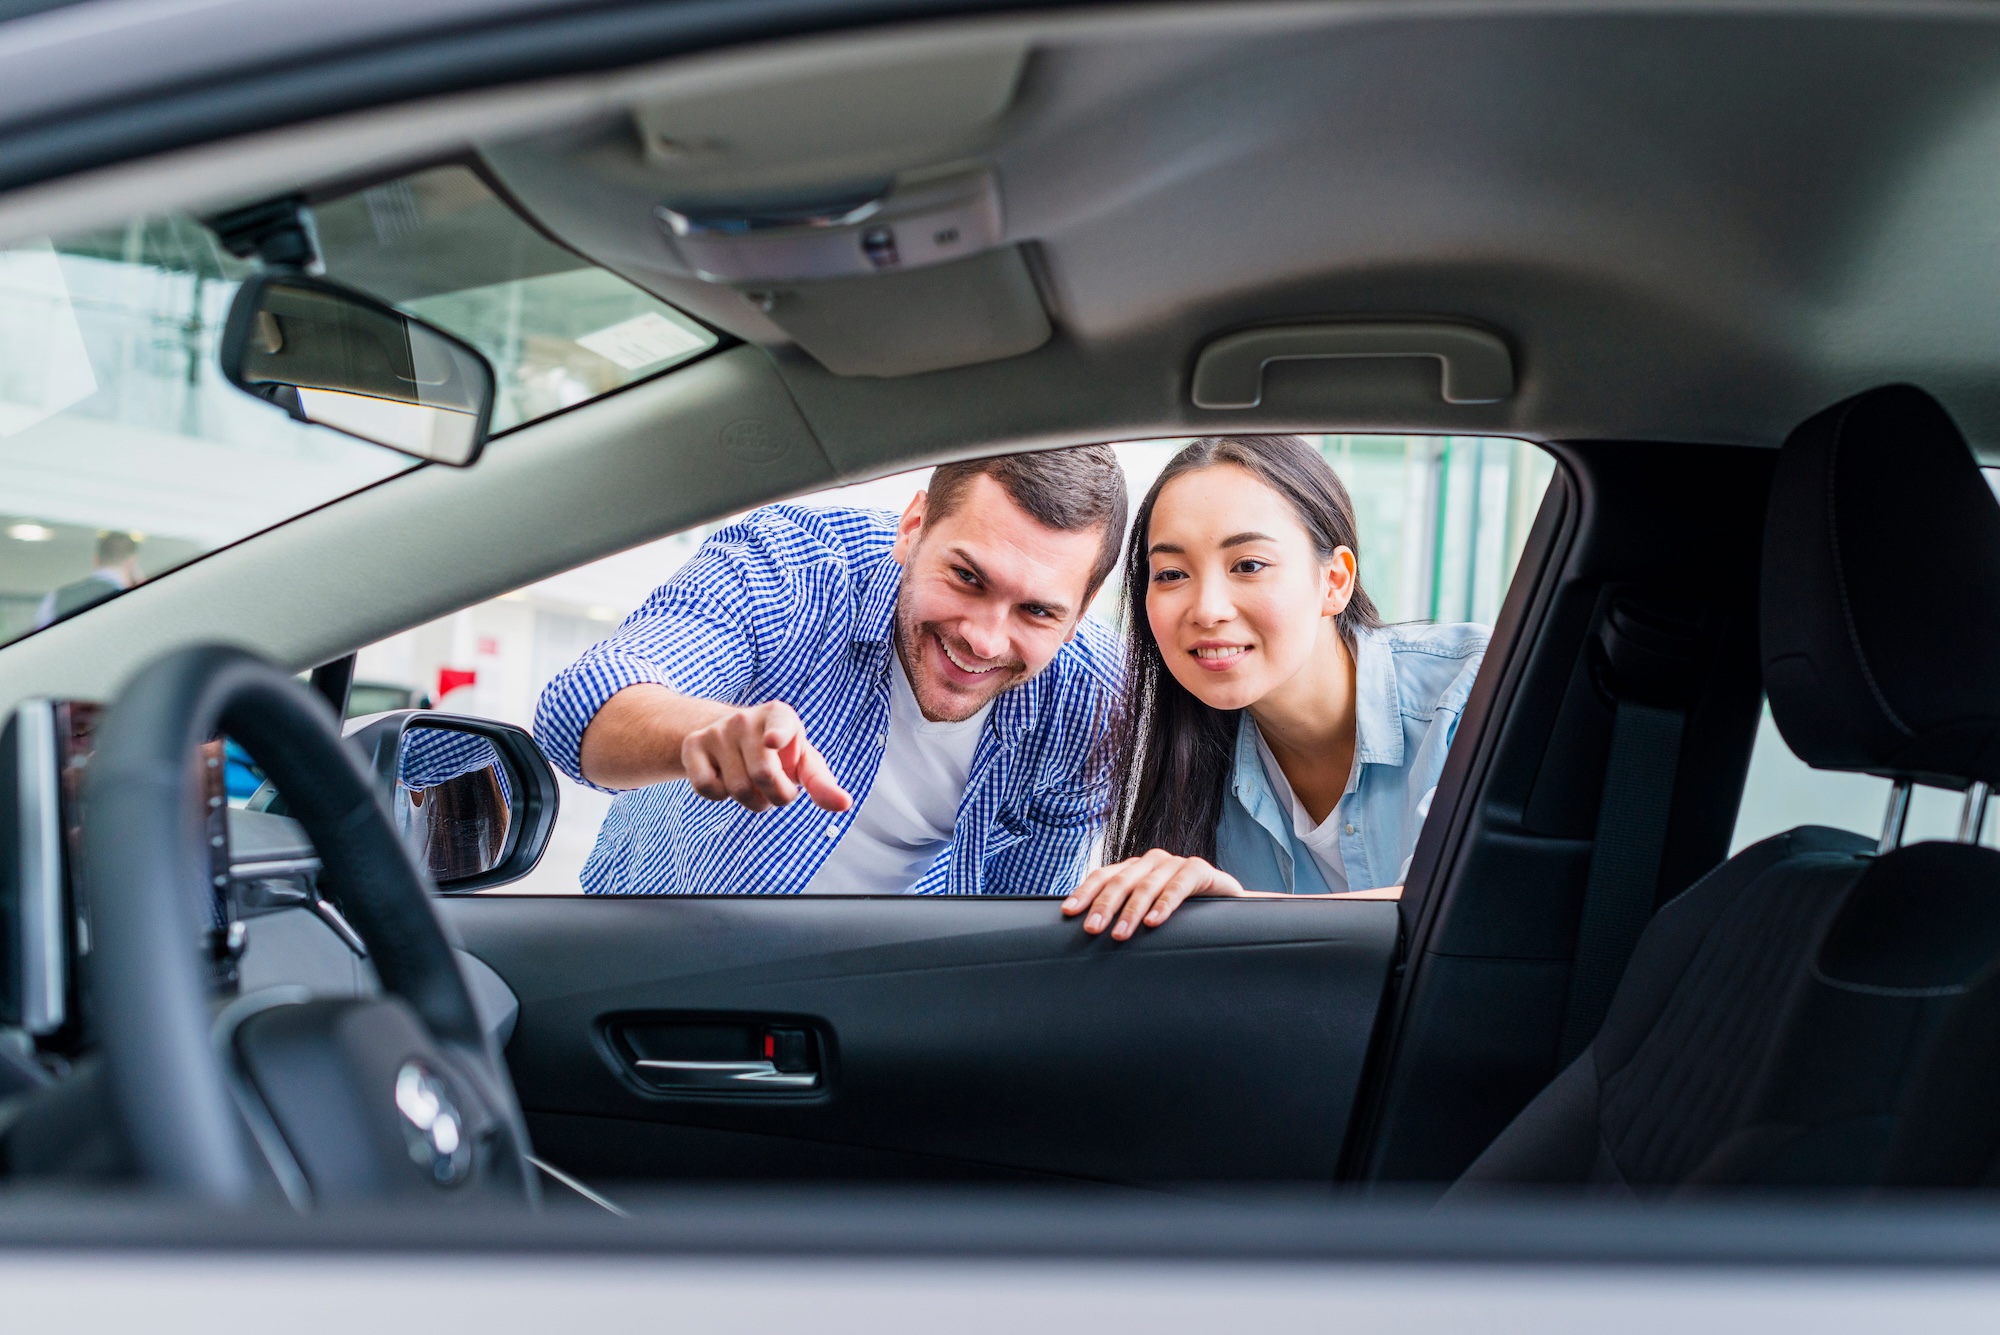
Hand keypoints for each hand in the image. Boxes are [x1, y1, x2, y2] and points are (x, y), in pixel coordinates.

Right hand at [680, 701, 851, 812]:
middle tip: (777, 789)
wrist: (732, 736)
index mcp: (780, 716)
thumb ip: (822, 783)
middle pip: (763, 776)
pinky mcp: (693, 745)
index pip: (780, 725)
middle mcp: (745, 718)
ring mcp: (716, 730)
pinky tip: (726, 780)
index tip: (773, 742)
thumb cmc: (780, 754)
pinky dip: (720, 797)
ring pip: (736, 789)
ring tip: (754, 785)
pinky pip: (707, 788)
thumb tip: (845, 804)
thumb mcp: (803, 762)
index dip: (778, 734)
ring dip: (752, 801)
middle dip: (776, 797)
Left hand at [1061, 849, 1247, 939]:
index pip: (1103, 877)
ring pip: (1147, 885)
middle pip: (1121, 881)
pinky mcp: (1198, 869)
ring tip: (1120, 934)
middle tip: (1092, 929)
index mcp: (1133, 869)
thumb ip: (1124, 917)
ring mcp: (1174, 863)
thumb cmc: (1181, 915)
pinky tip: (1154, 921)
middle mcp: (1150, 862)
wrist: (1227, 908)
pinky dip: (1165, 904)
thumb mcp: (1148, 914)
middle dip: (1104, 906)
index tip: (1069, 912)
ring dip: (1132, 911)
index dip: (1085, 893)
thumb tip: (1088, 936)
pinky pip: (1178, 886)